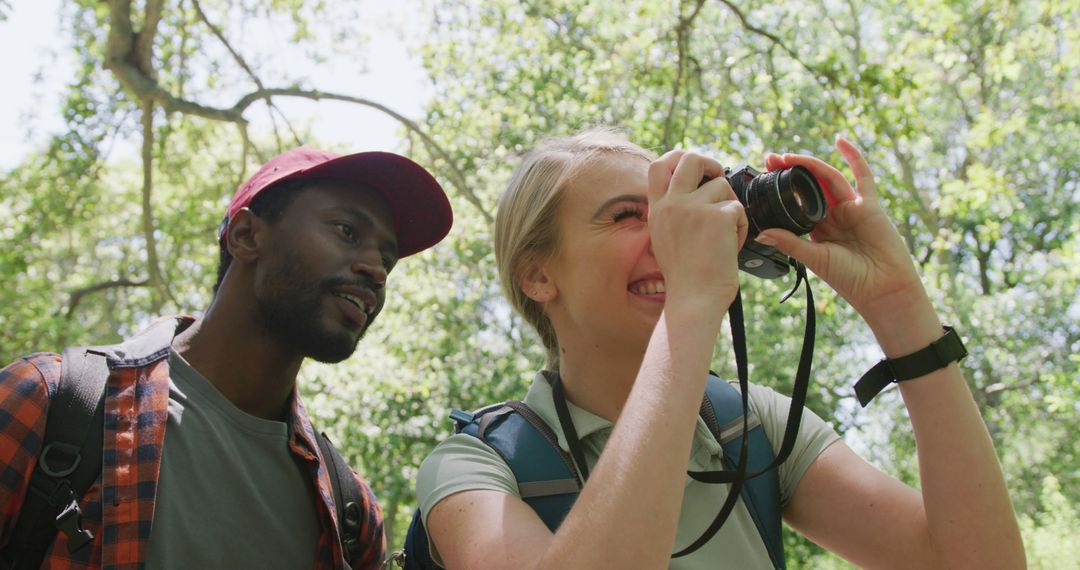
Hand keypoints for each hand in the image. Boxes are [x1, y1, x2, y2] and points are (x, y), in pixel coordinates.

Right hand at [647, 150, 747, 313]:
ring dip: (730, 206)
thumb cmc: (685, 276)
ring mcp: (694, 208)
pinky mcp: (718, 216)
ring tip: (726, 234)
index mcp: (657, 209)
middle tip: (719, 180)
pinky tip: (731, 246)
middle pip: (691, 158)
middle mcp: (672, 204)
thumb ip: (674, 213)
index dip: (678, 157)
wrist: (694, 299)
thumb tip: (697, 191)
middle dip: (710, 164)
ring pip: (722, 185)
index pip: (658, 165)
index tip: (694, 168)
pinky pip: (738, 209)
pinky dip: (741, 227)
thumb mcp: (665, 238)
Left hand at [757, 138, 929, 326]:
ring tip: (788, 156)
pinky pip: (863, 176)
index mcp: (817, 229)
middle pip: (810, 186)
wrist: (882, 289)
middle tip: (770, 159)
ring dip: (809, 165)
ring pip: (828, 179)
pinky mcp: (870, 205)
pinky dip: (853, 157)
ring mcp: (851, 208)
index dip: (781, 188)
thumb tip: (762, 233)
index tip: (763, 175)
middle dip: (791, 171)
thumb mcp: (814, 258)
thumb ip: (790, 243)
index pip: (796, 202)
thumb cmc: (849, 279)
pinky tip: (840, 141)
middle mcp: (833, 216)